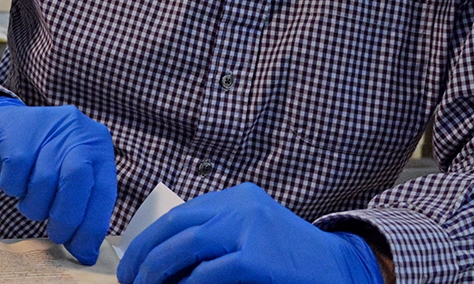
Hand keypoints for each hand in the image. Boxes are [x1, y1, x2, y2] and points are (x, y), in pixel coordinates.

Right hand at [0, 97, 116, 264]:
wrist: (7, 126)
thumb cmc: (45, 158)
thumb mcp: (72, 172)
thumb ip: (83, 205)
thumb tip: (85, 252)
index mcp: (98, 146)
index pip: (103, 191)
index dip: (93, 227)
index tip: (83, 252)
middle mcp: (77, 133)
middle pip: (76, 182)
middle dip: (66, 218)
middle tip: (57, 235)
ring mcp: (47, 130)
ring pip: (43, 183)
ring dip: (36, 207)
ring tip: (33, 202)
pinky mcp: (17, 134)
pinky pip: (16, 178)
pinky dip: (14, 190)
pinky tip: (18, 183)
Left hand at [116, 183, 383, 283]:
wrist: (344, 272)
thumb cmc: (295, 264)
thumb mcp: (254, 238)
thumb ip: (217, 241)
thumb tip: (165, 263)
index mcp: (239, 198)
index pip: (180, 214)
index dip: (150, 239)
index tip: (133, 264)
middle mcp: (242, 205)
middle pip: (175, 226)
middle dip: (144, 256)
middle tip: (129, 281)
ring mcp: (250, 227)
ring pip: (183, 246)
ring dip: (156, 272)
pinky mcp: (256, 256)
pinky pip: (206, 274)